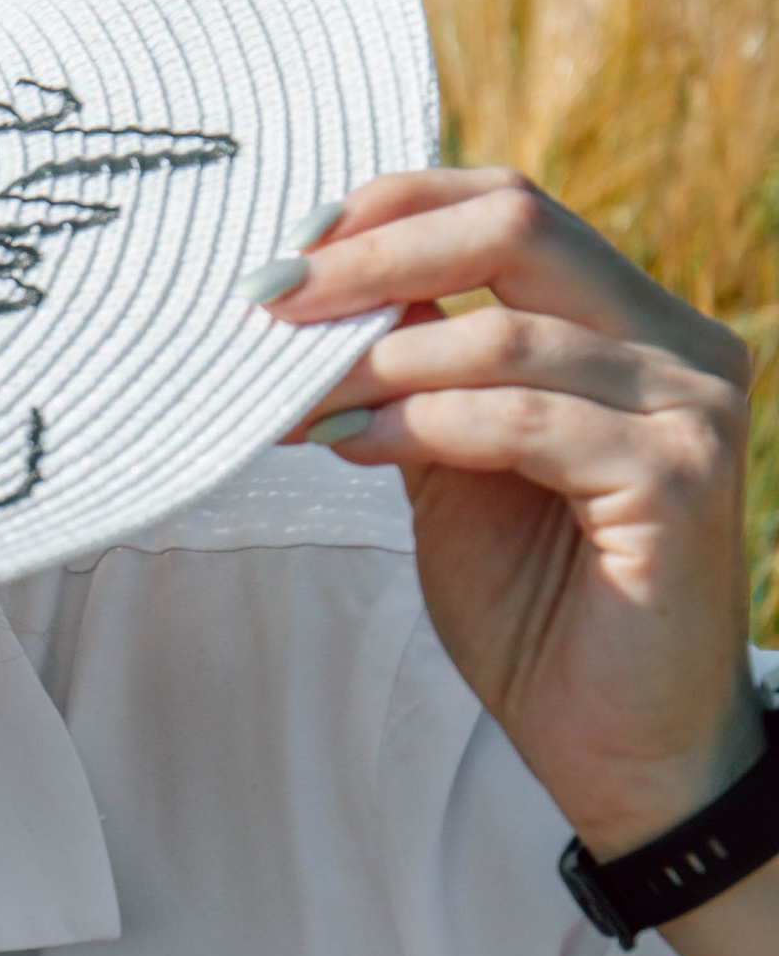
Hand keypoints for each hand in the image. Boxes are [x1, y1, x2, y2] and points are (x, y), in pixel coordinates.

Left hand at [269, 171, 758, 857]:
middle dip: (373, 253)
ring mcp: (689, 408)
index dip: (392, 208)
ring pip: (504, 337)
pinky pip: (524, 424)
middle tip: (268, 295)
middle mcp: (676, 344)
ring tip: (290, 399)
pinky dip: (423, 424)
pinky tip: (353, 442)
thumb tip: (326, 294)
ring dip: (373, 362)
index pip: (510, 208)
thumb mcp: (453, 467)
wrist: (617, 747)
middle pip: (516, 227)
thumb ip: (416, 373)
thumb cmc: (540, 614)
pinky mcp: (676, 481)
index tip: (284, 248)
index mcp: (631, 322)